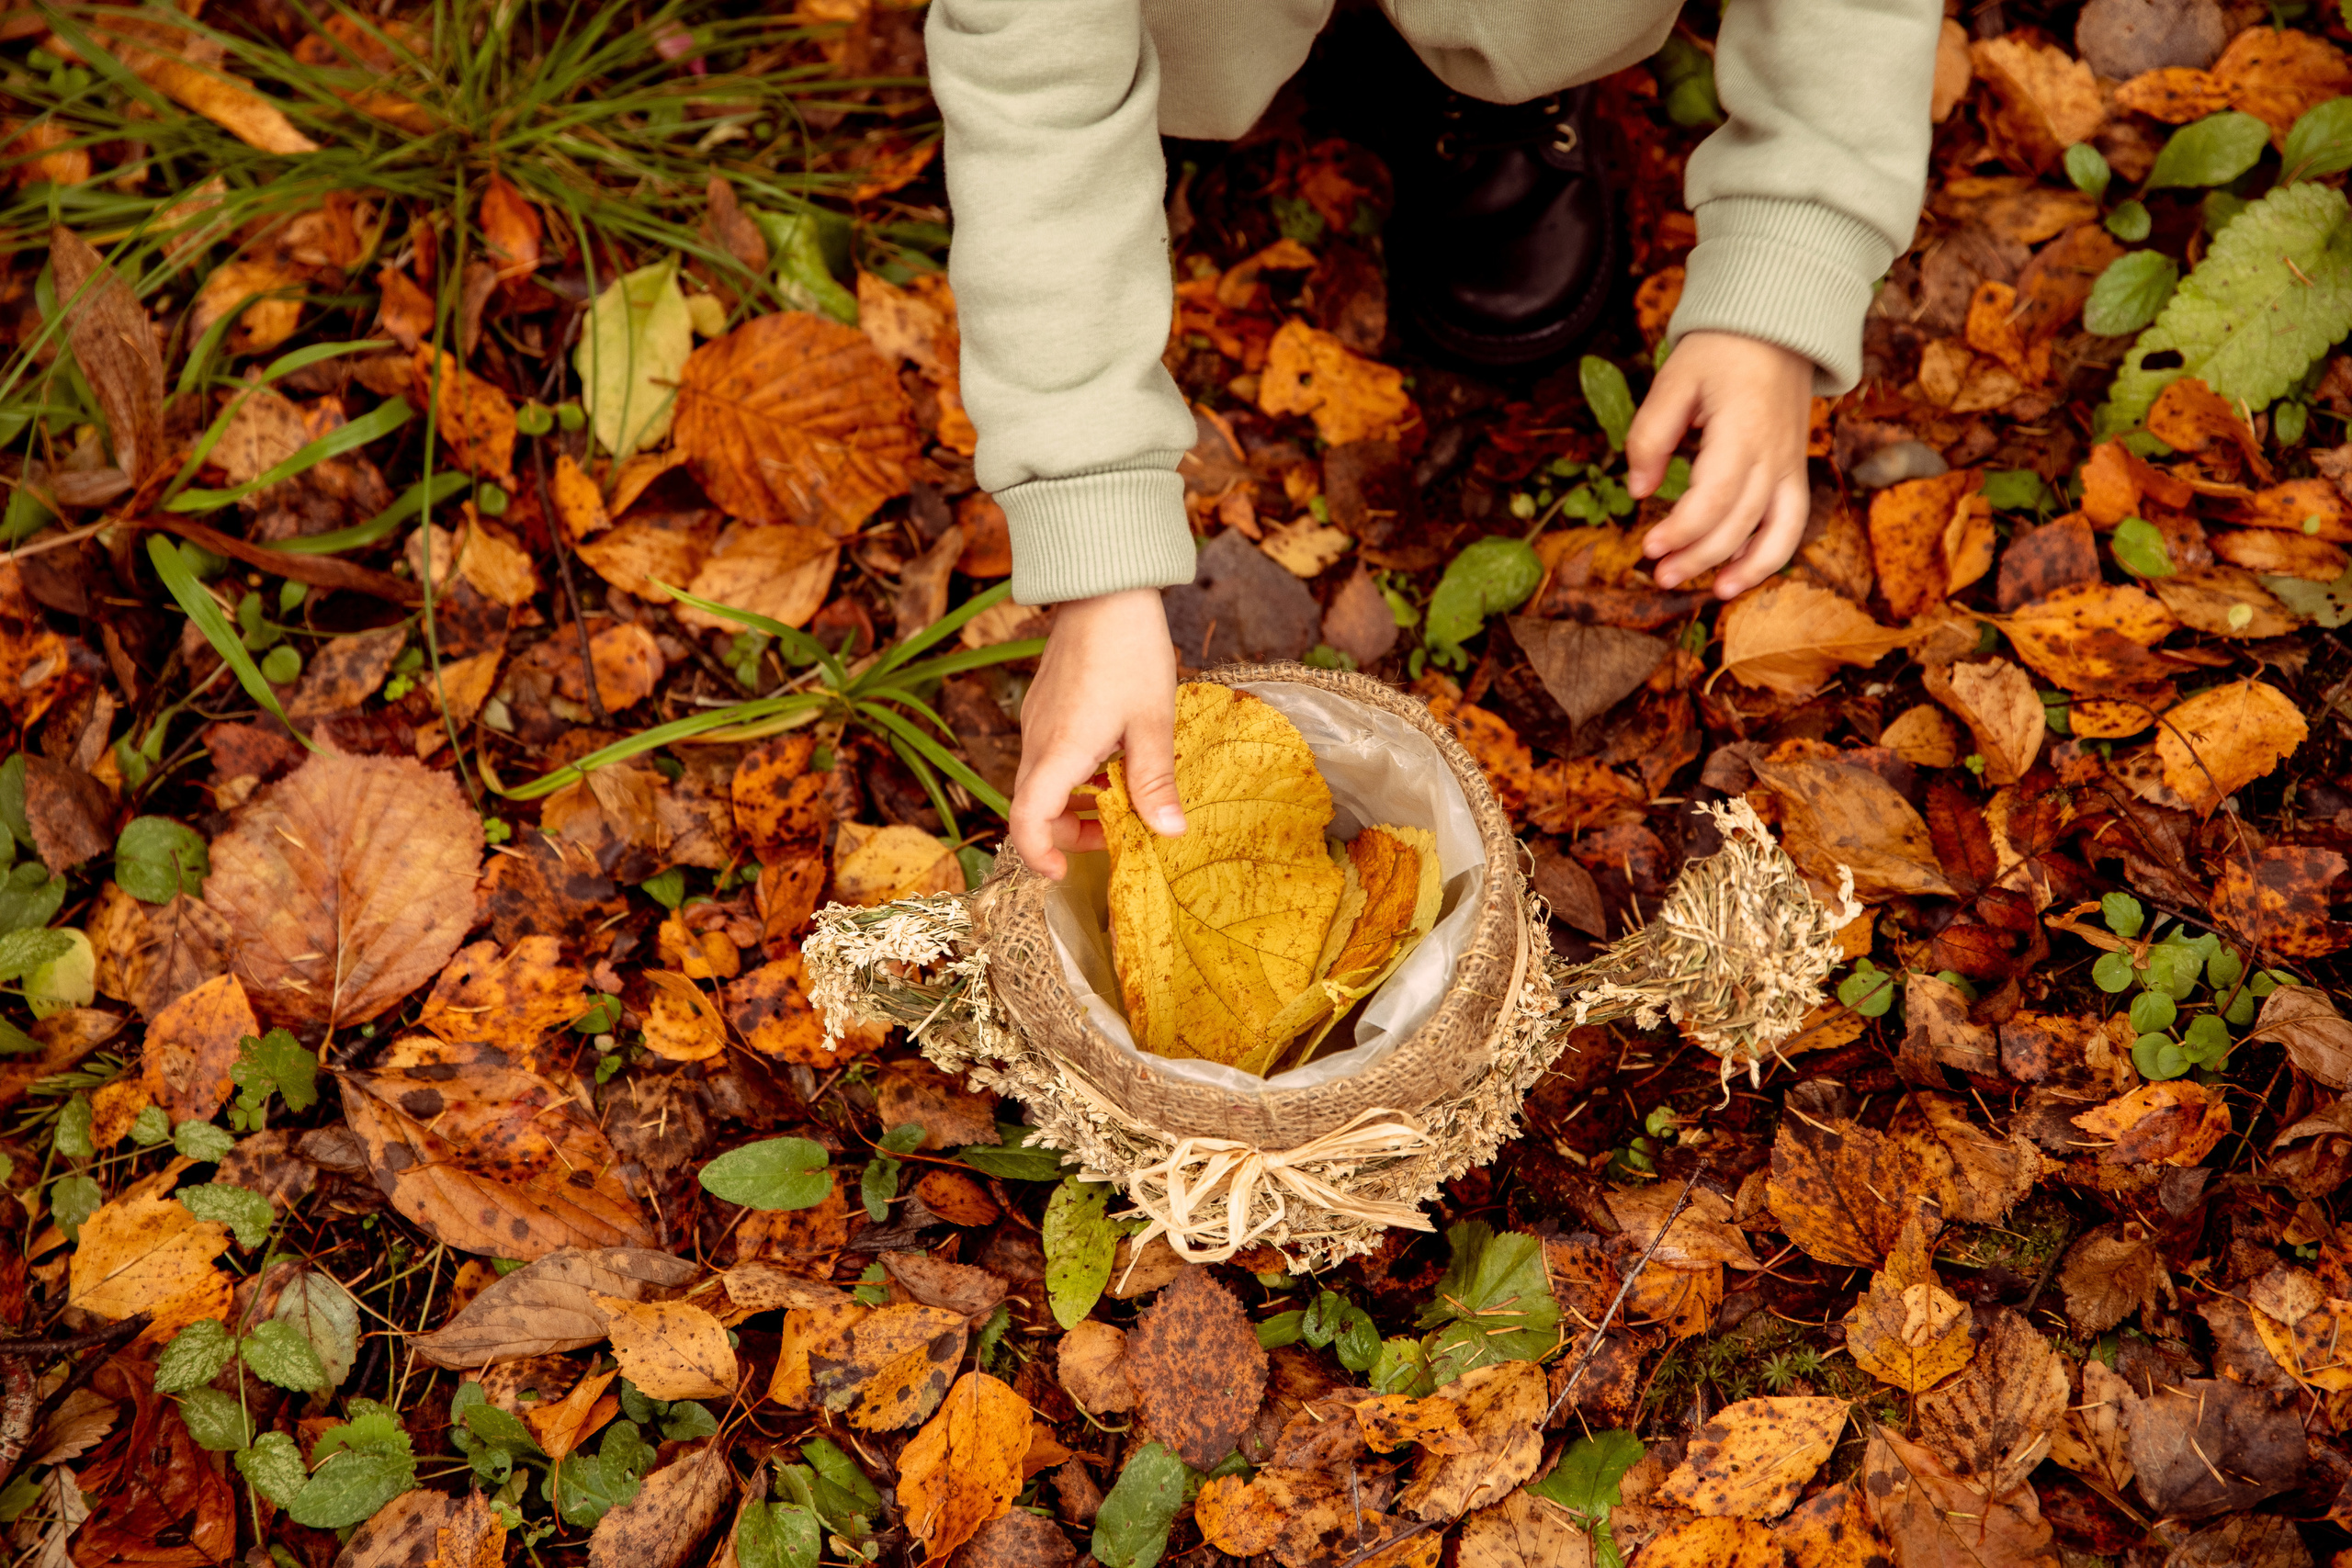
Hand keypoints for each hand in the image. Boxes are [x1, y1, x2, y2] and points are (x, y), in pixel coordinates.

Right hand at [1008, 588, 1183, 878]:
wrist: (1105, 590)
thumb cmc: (1130, 650)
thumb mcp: (1153, 721)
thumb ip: (1155, 781)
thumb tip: (1168, 833)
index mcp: (1060, 750)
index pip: (1026, 819)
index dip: (1038, 854)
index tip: (1061, 874)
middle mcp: (1038, 740)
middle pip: (1033, 808)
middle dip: (1069, 833)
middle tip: (1117, 834)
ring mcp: (1037, 721)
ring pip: (1042, 782)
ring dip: (1075, 802)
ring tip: (1123, 798)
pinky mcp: (1045, 706)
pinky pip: (1049, 756)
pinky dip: (1074, 775)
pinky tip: (1113, 761)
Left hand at [1625, 330, 1814, 598]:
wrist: (1776, 325)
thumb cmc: (1720, 349)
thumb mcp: (1673, 382)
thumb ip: (1650, 437)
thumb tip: (1638, 492)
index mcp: (1743, 432)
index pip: (1713, 499)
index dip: (1681, 530)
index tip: (1648, 545)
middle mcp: (1774, 456)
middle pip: (1739, 524)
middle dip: (1698, 556)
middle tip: (1659, 573)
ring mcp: (1790, 466)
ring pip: (1775, 533)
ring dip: (1744, 569)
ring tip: (1710, 591)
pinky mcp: (1794, 471)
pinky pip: (1792, 524)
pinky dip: (1770, 554)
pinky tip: (1738, 574)